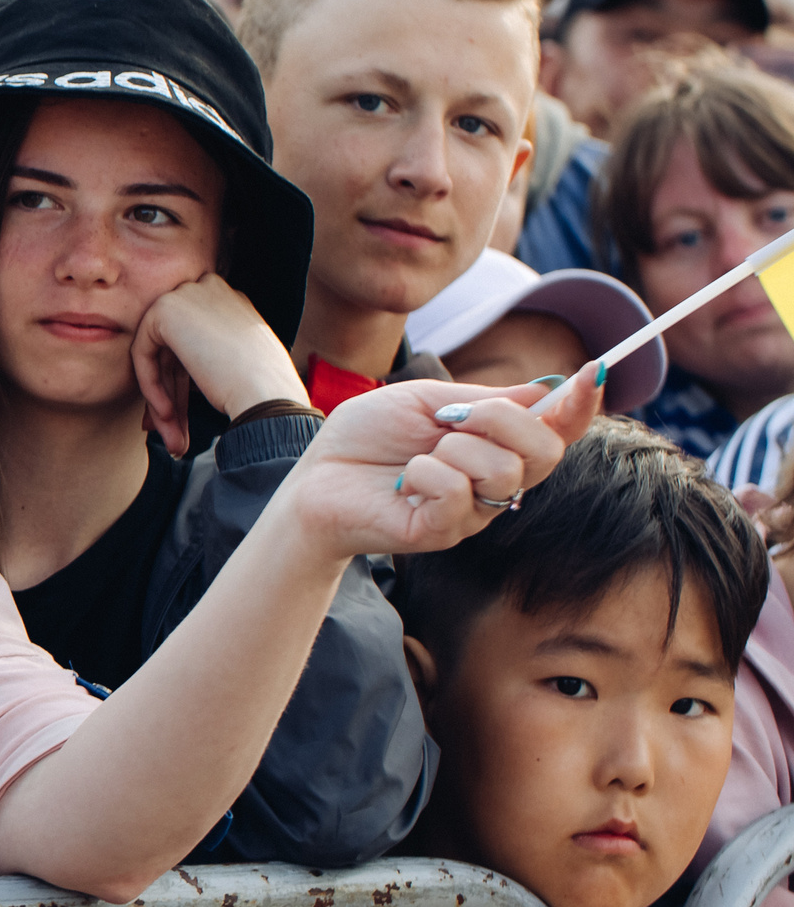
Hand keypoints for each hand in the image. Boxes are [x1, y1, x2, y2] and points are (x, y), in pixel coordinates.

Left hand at [131, 273, 306, 455]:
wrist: (267, 395)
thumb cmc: (262, 392)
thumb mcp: (233, 369)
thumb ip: (203, 363)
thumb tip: (171, 386)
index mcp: (230, 302)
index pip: (194, 343)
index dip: (183, 385)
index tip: (181, 420)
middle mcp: (209, 290)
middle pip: (174, 350)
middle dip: (172, 397)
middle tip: (174, 438)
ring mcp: (187, 294)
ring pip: (158, 355)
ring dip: (162, 400)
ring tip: (173, 441)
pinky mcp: (164, 309)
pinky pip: (143, 353)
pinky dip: (151, 386)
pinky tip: (166, 415)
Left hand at [281, 374, 600, 560]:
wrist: (315, 477)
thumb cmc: (366, 437)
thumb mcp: (426, 401)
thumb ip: (488, 399)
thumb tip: (550, 388)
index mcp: (494, 445)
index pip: (556, 431)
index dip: (580, 405)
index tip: (592, 372)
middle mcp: (494, 482)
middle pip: (545, 452)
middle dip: (502, 420)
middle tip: (451, 420)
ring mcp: (472, 512)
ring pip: (502, 471)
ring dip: (452, 450)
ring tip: (416, 458)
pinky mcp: (443, 534)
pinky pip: (457, 494)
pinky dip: (425, 475)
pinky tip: (403, 483)